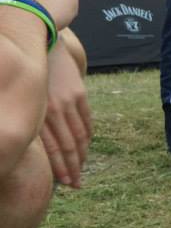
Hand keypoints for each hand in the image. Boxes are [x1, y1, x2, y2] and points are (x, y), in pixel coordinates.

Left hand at [40, 39, 91, 186]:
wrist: (41, 44)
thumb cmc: (25, 73)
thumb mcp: (26, 99)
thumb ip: (34, 121)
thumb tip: (39, 146)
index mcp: (40, 112)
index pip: (54, 147)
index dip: (62, 167)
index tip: (67, 182)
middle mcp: (55, 109)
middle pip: (69, 145)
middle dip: (74, 167)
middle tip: (77, 183)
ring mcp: (70, 102)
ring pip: (80, 135)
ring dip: (82, 155)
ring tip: (82, 170)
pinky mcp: (80, 94)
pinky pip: (86, 121)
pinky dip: (87, 137)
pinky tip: (86, 148)